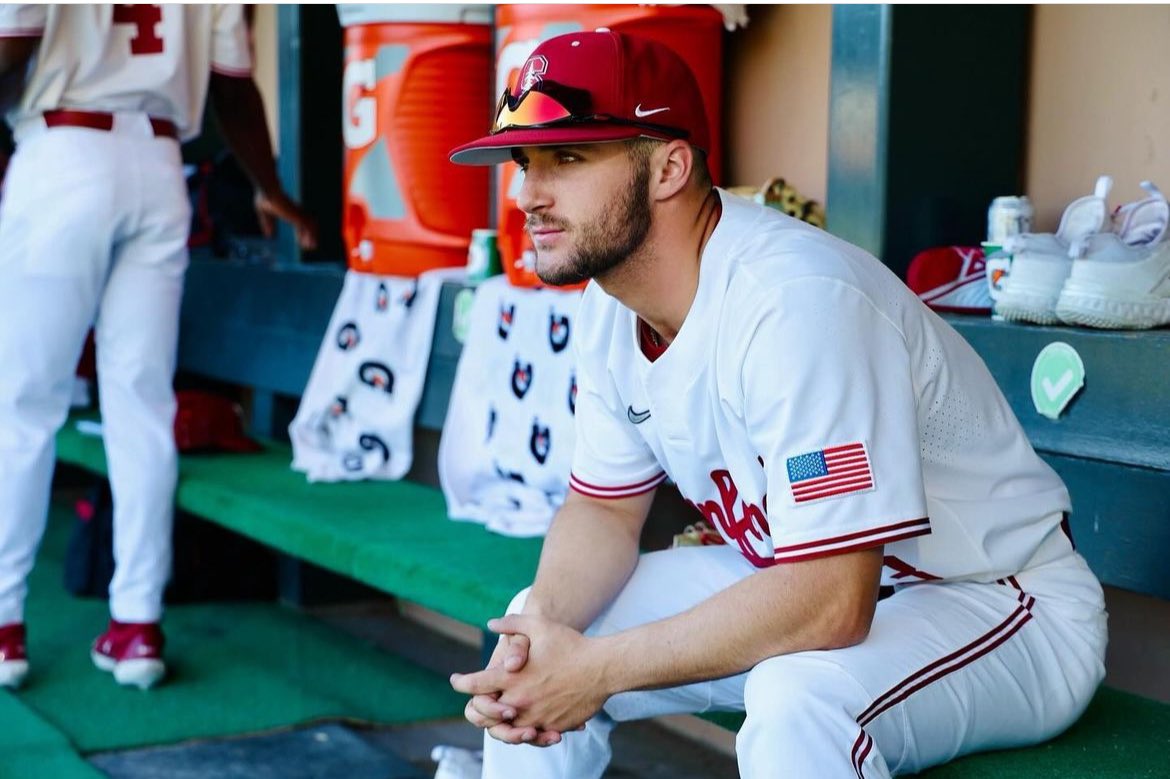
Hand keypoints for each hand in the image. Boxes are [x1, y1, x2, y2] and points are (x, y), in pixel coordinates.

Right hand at [254, 190, 317, 249]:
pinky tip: (307, 245)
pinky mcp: (299, 216)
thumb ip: (267, 224)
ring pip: (311, 227)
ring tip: (310, 248)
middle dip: (310, 236)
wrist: (269, 191)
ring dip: (312, 238)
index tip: (300, 242)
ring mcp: (299, 214)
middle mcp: (298, 212)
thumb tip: (269, 236)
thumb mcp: (264, 213)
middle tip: (309, 247)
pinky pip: (309, 229)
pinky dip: (311, 236)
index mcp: (291, 211)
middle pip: (309, 225)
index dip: (301, 233)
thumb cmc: (265, 197)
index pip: (300, 223)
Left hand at [452, 614, 608, 736]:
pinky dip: (526, 728)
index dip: (461, 682)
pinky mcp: (552, 726)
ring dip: (501, 720)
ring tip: (503, 712)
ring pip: (507, 727)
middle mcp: (519, 700)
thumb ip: (512, 624)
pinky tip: (528, 719)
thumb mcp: (539, 626)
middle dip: (479, 706)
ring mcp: (536, 716)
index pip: (475, 685)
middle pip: (485, 713)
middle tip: (480, 699)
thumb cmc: (571, 644)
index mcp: (512, 677)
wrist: (602, 668)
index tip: (456, 680)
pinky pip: (532, 734)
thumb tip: (491, 624)